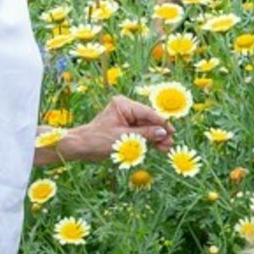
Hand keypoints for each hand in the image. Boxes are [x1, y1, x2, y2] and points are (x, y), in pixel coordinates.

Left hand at [58, 94, 173, 160]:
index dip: (161, 123)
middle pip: (148, 120)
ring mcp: (125, 118)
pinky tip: (157, 147)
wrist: (81, 147)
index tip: (172, 132)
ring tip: (166, 148)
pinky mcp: (124, 127)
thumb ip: (145, 134)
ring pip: (145, 128)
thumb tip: (163, 132)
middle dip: (159, 133)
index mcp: (123, 105)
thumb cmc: (98, 140)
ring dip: (155, 138)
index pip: (147, 113)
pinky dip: (147, 140)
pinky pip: (139, 132)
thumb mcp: (123, 138)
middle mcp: (125, 108)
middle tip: (170, 144)